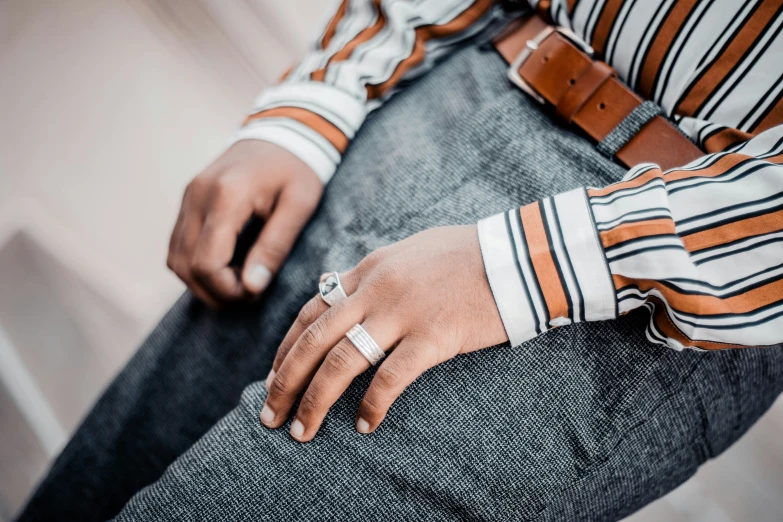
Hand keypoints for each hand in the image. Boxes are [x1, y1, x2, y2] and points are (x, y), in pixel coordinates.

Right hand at [167, 141, 322, 307]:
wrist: (284, 134)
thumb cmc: (297, 170)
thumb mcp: (299, 207)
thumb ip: (274, 247)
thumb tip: (251, 288)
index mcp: (226, 196)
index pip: (207, 263)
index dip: (227, 290)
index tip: (256, 293)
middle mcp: (198, 196)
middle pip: (186, 266)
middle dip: (216, 291)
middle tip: (250, 293)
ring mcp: (188, 198)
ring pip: (176, 260)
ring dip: (203, 282)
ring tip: (239, 282)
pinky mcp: (187, 201)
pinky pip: (178, 245)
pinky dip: (196, 266)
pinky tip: (227, 267)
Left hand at [260, 225, 507, 441]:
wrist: (518, 254)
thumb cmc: (466, 255)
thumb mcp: (408, 253)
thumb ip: (372, 273)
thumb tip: (337, 287)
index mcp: (369, 269)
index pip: (311, 310)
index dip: (286, 348)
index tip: (273, 376)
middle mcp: (376, 289)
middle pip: (314, 339)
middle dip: (285, 381)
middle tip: (269, 415)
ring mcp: (403, 312)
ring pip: (342, 360)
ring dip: (315, 400)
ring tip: (301, 430)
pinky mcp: (434, 335)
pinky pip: (390, 377)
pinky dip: (372, 404)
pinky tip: (364, 425)